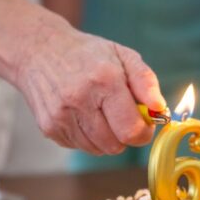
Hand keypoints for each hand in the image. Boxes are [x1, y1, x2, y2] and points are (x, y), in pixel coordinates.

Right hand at [0, 0, 165, 154]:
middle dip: (125, 136)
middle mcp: (80, 100)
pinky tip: (82, 115)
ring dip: (106, 138)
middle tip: (121, 116)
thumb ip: (147, 82)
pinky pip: (79, 147)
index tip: (143, 123)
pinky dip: (87, 137)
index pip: (131, 130)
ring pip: (97, 150)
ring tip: (99, 113)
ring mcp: (61, 116)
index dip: (143, 133)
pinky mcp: (49, 127)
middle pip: (115, 145)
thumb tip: (161, 110)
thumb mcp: (123, 56)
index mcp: (104, 81)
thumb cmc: (87, 54)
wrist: (38, 50)